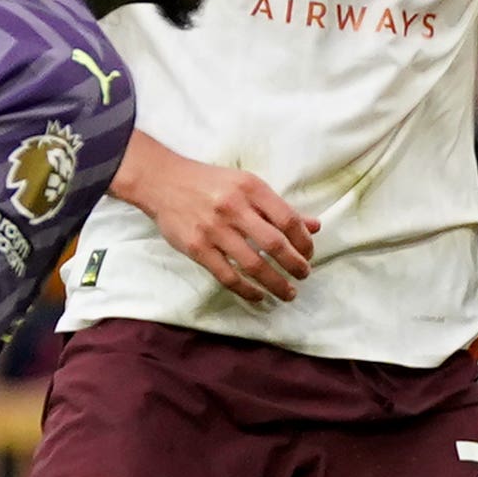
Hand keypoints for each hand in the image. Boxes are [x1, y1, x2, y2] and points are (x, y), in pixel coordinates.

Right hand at [126, 146, 315, 302]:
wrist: (162, 181)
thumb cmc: (210, 183)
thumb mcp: (247, 185)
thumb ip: (279, 208)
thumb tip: (315, 227)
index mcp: (251, 188)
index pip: (288, 220)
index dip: (304, 241)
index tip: (308, 253)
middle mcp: (233, 208)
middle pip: (275, 245)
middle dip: (295, 265)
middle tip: (304, 275)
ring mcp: (214, 230)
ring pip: (254, 265)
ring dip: (276, 283)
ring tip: (287, 292)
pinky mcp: (196, 248)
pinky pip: (227, 276)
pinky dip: (247, 290)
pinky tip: (258, 295)